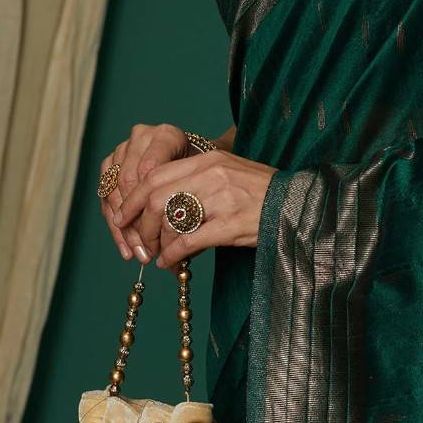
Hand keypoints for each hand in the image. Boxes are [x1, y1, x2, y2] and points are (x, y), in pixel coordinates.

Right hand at [98, 123, 189, 261]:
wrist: (192, 158)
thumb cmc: (201, 175)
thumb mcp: (201, 185)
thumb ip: (188, 206)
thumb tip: (176, 252)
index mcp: (166, 135)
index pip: (149, 173)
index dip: (150, 208)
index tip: (157, 236)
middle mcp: (141, 137)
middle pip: (129, 183)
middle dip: (137, 222)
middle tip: (149, 251)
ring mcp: (123, 148)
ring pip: (114, 192)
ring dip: (125, 229)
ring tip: (138, 254)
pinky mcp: (109, 163)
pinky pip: (106, 197)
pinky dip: (116, 225)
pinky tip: (126, 247)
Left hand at [113, 149, 277, 270]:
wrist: (298, 204)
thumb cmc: (262, 192)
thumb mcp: (228, 173)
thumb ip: (195, 180)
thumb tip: (159, 204)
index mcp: (210, 158)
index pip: (156, 174)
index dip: (133, 197)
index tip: (123, 215)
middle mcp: (213, 174)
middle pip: (156, 196)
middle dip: (141, 223)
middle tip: (142, 242)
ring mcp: (222, 199)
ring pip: (169, 220)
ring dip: (158, 243)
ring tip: (159, 255)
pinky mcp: (230, 224)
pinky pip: (188, 242)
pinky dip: (172, 256)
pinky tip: (171, 263)